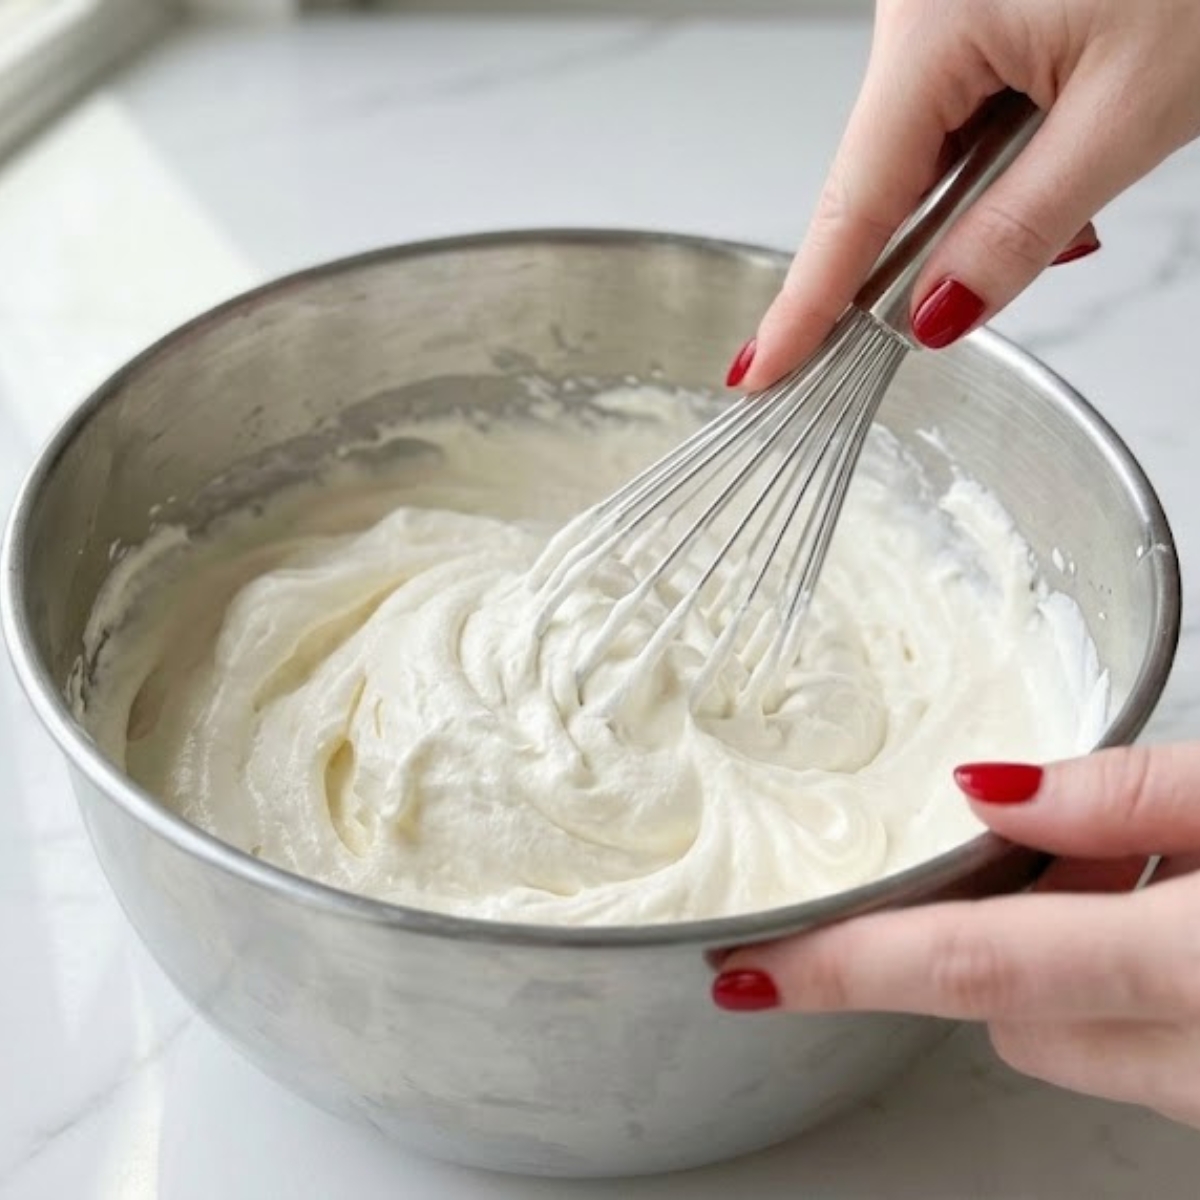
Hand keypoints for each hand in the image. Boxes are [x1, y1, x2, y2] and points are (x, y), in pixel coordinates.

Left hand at [712, 744, 1199, 1128]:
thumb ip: (1126, 797)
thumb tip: (987, 791)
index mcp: (1188, 966)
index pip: (968, 964)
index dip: (843, 965)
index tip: (747, 970)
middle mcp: (1197, 1063)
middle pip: (1003, 1011)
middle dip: (975, 936)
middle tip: (1022, 839)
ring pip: (1060, 1040)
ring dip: (1049, 962)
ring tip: (1130, 869)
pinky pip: (1124, 1055)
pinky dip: (1104, 991)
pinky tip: (1163, 920)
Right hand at [729, 0, 1199, 389]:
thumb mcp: (1129, 111)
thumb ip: (1021, 227)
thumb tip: (937, 312)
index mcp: (932, 28)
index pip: (852, 205)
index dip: (808, 304)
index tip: (766, 368)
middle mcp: (914, 12)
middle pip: (884, 182)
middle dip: (944, 238)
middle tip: (1026, 245)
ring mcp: (935, 11)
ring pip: (922, 156)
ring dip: (987, 191)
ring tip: (1083, 143)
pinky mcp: (966, 14)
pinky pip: (951, 117)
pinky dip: (998, 153)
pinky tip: (1060, 128)